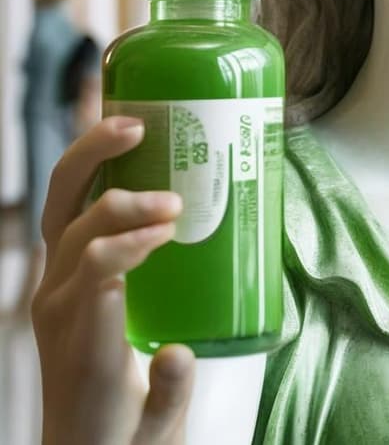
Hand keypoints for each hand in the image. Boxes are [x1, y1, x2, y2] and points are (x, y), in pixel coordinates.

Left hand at [31, 116, 195, 444]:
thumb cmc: (124, 438)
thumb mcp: (155, 433)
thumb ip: (169, 396)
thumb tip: (179, 353)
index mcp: (83, 341)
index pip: (95, 272)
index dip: (129, 240)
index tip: (172, 226)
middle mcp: (59, 303)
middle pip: (66, 221)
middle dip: (109, 183)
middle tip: (154, 153)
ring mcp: (56, 285)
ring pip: (59, 206)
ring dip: (93, 161)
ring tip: (137, 126)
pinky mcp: (64, 276)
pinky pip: (68, 212)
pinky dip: (94, 173)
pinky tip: (128, 151)